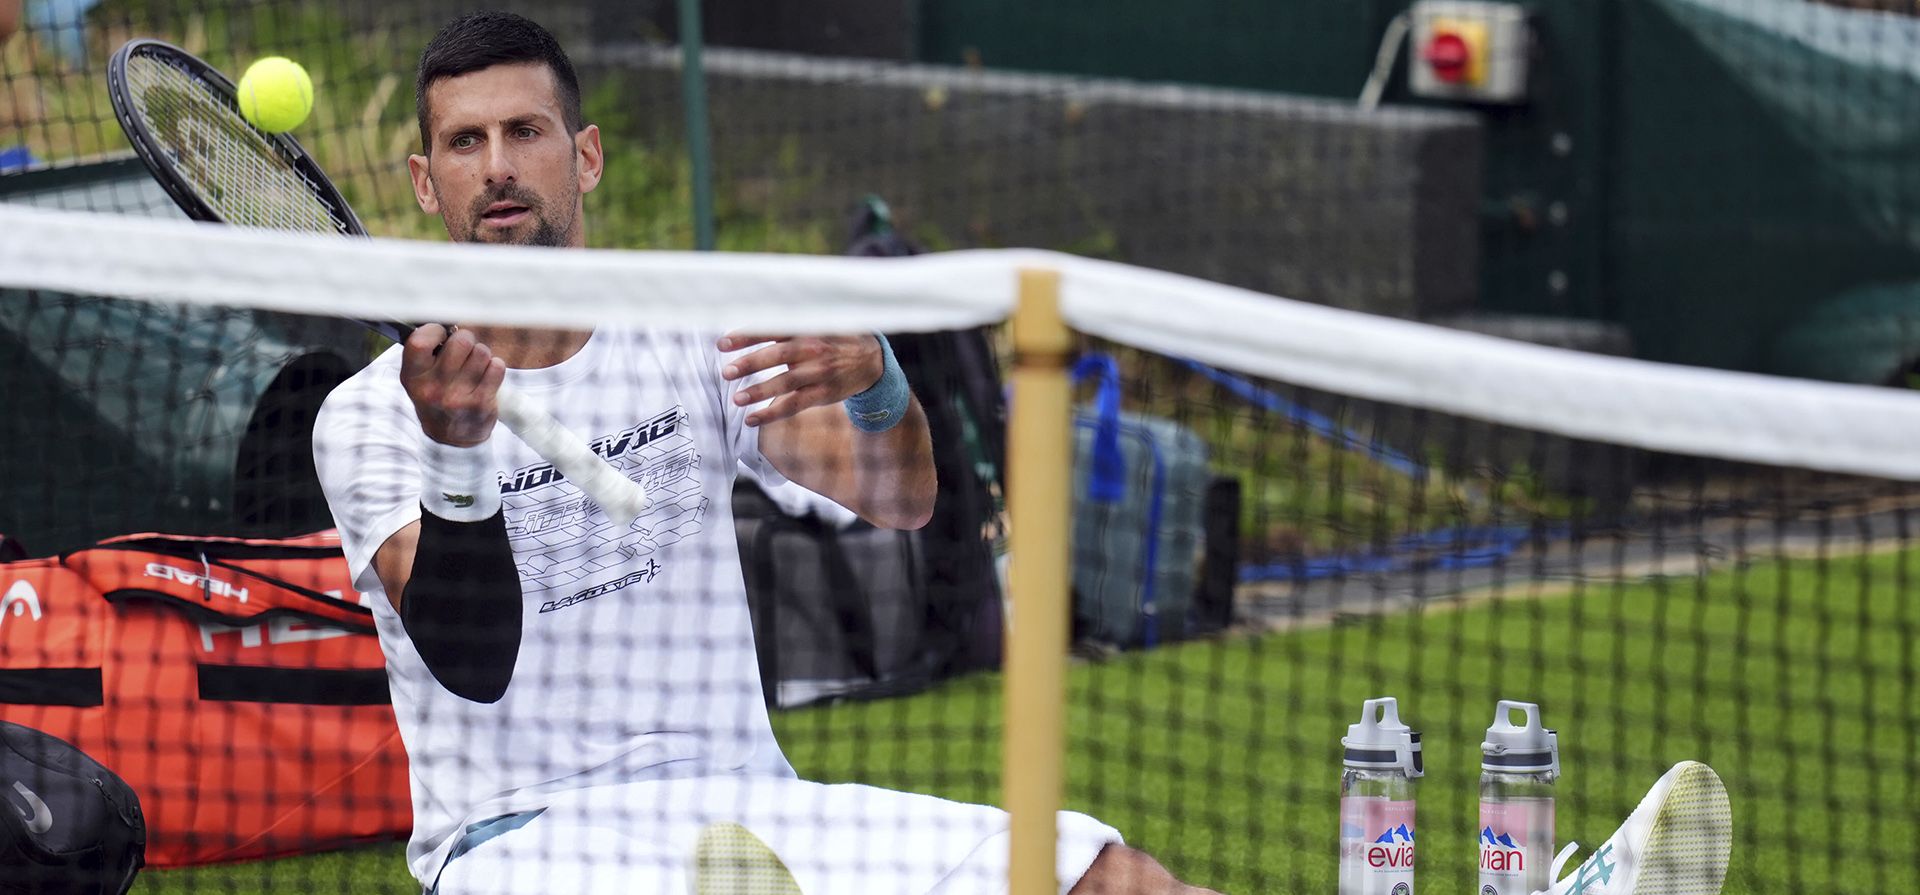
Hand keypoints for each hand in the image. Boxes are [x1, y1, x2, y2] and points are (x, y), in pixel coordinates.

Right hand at [401, 324, 505, 445]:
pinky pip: (497, 367)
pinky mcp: (480, 404)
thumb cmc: (437, 396)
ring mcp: (457, 398)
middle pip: (460, 342)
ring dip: (482, 356)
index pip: (419, 341)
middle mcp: (432, 389)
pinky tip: (486, 378)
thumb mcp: (420, 378)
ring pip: (482, 353)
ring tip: (475, 368)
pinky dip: (495, 367)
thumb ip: (428, 352)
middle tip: (465, 350)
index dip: (436, 331)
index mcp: (412, 378)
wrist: (451, 439)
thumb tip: (449, 323)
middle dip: (466, 341)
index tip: (442, 334)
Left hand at [717, 332, 883, 426]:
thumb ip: (785, 323)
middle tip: (727, 372)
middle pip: (779, 355)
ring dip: (760, 392)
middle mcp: (813, 349)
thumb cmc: (832, 339)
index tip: (722, 343)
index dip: (747, 336)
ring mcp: (819, 373)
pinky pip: (794, 405)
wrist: (870, 360)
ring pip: (786, 383)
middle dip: (751, 363)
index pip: (773, 329)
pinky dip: (772, 413)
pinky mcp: (823, 393)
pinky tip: (752, 419)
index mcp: (806, 329)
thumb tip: (747, 318)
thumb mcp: (815, 323)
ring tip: (737, 399)